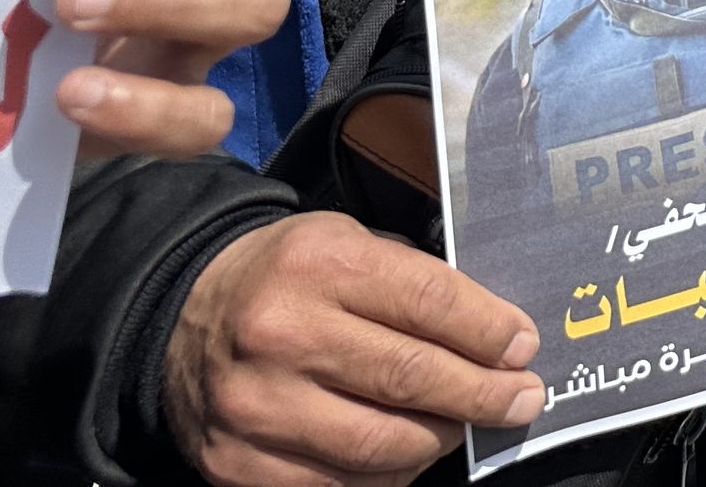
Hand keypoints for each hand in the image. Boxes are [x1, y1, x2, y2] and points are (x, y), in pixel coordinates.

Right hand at [166, 213, 542, 486]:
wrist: (181, 314)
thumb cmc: (287, 276)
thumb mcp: (347, 243)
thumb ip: (413, 283)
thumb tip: (496, 336)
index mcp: (318, 266)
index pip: (428, 302)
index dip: (488, 331)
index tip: (524, 348)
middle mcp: (281, 335)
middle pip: (410, 377)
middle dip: (482, 393)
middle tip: (522, 398)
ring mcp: (254, 407)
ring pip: (378, 443)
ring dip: (440, 438)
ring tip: (468, 425)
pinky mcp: (236, 464)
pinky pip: (335, 484)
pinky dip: (388, 474)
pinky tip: (411, 452)